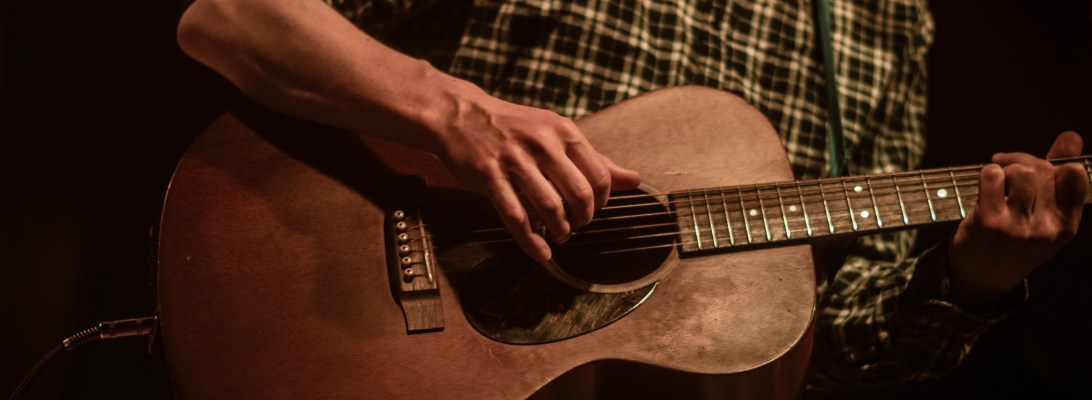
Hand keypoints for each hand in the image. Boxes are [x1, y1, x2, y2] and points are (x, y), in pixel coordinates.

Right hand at [432, 90, 640, 262]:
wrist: (461, 114)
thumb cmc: (514, 128)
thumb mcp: (557, 134)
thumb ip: (594, 159)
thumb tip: (634, 180)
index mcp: (563, 132)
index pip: (600, 177)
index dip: (601, 203)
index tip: (592, 211)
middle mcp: (542, 143)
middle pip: (579, 195)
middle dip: (583, 220)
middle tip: (577, 226)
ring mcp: (514, 160)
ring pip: (550, 207)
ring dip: (560, 231)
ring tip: (559, 236)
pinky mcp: (489, 176)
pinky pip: (515, 216)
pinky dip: (531, 241)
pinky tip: (541, 253)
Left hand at [948, 132, 1088, 304]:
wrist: (980, 279)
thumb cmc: (1014, 242)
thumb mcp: (1045, 218)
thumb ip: (1059, 177)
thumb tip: (1072, 136)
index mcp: (1067, 225)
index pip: (1074, 175)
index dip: (1054, 163)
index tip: (1036, 169)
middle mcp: (1047, 229)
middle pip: (1043, 169)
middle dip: (1021, 160)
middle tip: (1006, 168)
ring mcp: (1020, 228)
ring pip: (1021, 171)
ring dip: (1004, 168)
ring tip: (996, 180)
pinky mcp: (991, 223)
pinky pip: (992, 177)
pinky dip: (986, 173)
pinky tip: (984, 186)